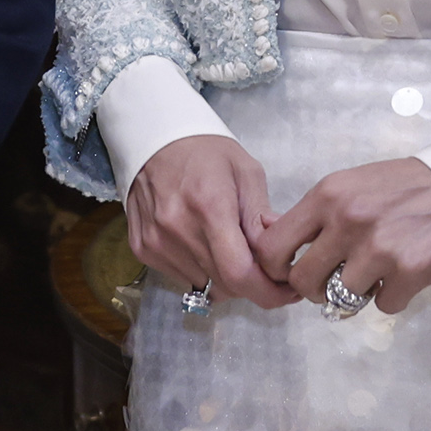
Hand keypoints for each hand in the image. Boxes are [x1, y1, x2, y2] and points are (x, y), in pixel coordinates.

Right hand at [124, 135, 294, 309]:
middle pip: (224, 285)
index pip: (239, 273)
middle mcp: (178, 230)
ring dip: (225, 277)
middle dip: (252, 284)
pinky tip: (205, 244)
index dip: (268, 291)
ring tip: (230, 247)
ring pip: (204, 285)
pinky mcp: (143, 249)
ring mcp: (156, 242)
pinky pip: (182, 278)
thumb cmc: (206, 152)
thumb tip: (279, 254)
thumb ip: (262, 218)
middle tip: (265, 267)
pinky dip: (202, 270)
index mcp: (209, 207)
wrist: (154, 139)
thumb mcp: (247, 173)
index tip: (287, 291)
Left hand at [255, 157, 430, 314]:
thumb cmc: (404, 187)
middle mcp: (348, 220)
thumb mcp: (351, 185)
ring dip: (357, 293)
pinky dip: (392, 297)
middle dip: (315, 290)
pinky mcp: (410, 272)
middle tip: (333, 281)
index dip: (276, 269)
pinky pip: (382, 307)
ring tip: (377, 272)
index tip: (291, 273)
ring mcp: (379, 248)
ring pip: (341, 299)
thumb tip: (269, 236)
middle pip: (303, 282)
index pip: (273, 247)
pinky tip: (405, 273)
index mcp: (327, 195)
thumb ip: (315, 214)